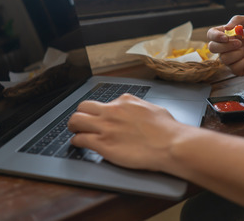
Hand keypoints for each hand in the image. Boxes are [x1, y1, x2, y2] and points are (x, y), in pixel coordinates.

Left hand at [68, 94, 182, 170]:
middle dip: (80, 114)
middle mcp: (112, 111)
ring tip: (74, 130)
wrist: (170, 144)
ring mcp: (106, 127)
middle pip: (84, 107)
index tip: (101, 117)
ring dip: (73, 126)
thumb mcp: (153, 109)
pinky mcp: (103, 144)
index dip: (101, 111)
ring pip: (76, 120)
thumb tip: (138, 111)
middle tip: (79, 121)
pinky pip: (80, 139)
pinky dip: (76, 141)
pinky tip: (78, 143)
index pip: (105, 102)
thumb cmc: (167, 129)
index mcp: (125, 101)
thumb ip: (140, 108)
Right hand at [207, 15, 243, 75]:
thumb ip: (238, 20)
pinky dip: (242, 63)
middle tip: (240, 43)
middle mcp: (224, 47)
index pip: (211, 34)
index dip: (215, 36)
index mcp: (225, 34)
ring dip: (236, 54)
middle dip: (226, 46)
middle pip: (212, 47)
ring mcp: (229, 58)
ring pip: (223, 59)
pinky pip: (232, 68)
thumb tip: (226, 28)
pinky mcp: (235, 69)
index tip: (226, 37)